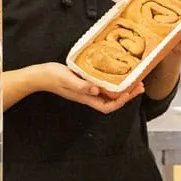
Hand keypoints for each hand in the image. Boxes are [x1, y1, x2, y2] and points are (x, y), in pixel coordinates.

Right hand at [26, 62, 144, 113]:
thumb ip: (81, 86)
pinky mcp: (84, 82)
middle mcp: (88, 96)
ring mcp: (86, 90)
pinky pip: (102, 85)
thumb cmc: (52, 77)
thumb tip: (96, 90)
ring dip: (122, 88)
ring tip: (134, 80)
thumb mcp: (67, 80)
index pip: (107, 106)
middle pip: (112, 101)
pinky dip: (112, 81)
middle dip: (127, 95)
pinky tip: (116, 74)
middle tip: (140, 85)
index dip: (120, 102)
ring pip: (108, 93)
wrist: (39, 75)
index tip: (130, 92)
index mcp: (85, 97)